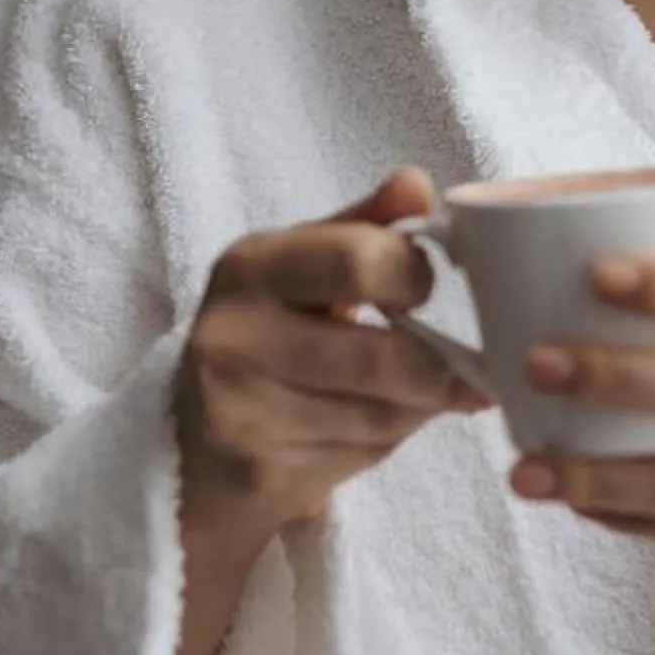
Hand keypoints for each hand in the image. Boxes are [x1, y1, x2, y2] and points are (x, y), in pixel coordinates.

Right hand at [175, 167, 489, 535]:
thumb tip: (417, 185)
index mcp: (250, 266)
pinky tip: (380, 423)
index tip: (423, 289)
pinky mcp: (257, 469)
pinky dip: (392, 438)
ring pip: (382, 413)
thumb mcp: (306, 264)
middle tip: (455, 362)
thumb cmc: (273, 332)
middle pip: (381, 356)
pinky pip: (363, 452)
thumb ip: (367, 224)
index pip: (360, 261)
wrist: (199, 438)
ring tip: (420, 392)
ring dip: (421, 405)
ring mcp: (239, 409)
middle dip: (437, 365)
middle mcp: (233, 336)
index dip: (414, 276)